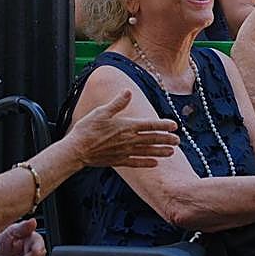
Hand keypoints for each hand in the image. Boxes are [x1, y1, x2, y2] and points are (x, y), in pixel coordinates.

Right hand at [64, 89, 178, 167]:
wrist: (76, 150)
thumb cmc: (87, 129)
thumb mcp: (101, 112)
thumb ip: (117, 103)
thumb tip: (128, 91)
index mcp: (126, 126)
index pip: (149, 125)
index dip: (163, 124)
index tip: (175, 125)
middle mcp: (128, 140)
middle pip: (152, 139)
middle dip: (166, 139)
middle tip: (178, 140)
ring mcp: (124, 152)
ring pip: (147, 152)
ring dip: (161, 151)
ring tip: (172, 152)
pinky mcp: (118, 160)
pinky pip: (136, 162)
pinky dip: (146, 163)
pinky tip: (155, 164)